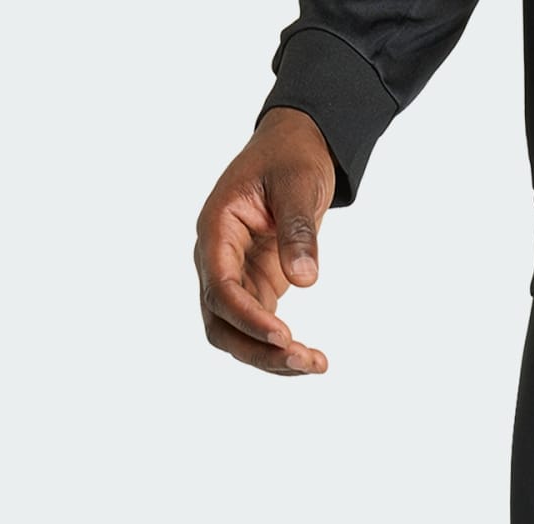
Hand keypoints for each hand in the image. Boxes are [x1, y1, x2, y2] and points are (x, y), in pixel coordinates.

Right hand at [194, 109, 336, 375]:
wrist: (295, 150)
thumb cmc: (291, 159)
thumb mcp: (298, 185)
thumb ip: (298, 230)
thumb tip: (305, 280)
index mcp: (217, 228)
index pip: (220, 286)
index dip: (248, 318)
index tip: (284, 337)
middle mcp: (217, 258)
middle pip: (220, 322)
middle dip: (258, 349)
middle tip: (304, 361)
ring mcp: (235, 276)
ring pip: (236, 334)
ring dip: (270, 357)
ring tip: (316, 364)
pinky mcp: (255, 287)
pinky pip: (259, 330)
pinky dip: (282, 349)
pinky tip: (313, 359)